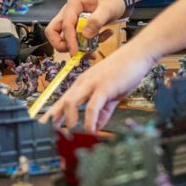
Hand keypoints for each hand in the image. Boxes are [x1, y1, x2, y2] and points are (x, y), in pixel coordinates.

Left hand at [41, 43, 156, 132]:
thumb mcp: (112, 94)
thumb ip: (104, 111)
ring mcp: (93, 83)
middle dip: (55, 117)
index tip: (47, 124)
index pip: (64, 99)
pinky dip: (89, 120)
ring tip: (71, 131)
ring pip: (71, 102)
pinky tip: (91, 130)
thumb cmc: (125, 71)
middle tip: (54, 132)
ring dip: (69, 119)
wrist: (138, 54)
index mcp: (84, 83)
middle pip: (63, 100)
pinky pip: (92, 106)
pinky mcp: (104, 87)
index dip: (54, 112)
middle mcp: (84, 82)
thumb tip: (97, 127)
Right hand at [45, 0, 126, 54]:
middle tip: (77, 52)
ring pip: (65, 38)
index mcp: (74, 4)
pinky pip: (77, 39)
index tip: (75, 53)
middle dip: (63, 45)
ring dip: (80, 46)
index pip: (66, 25)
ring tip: (99, 42)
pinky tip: (104, 36)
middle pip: (54, 31)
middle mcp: (69, 11)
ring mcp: (72, 19)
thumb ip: (97, 21)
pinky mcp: (78, 26)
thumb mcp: (108, 8)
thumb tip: (86, 35)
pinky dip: (88, 43)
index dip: (69, 41)